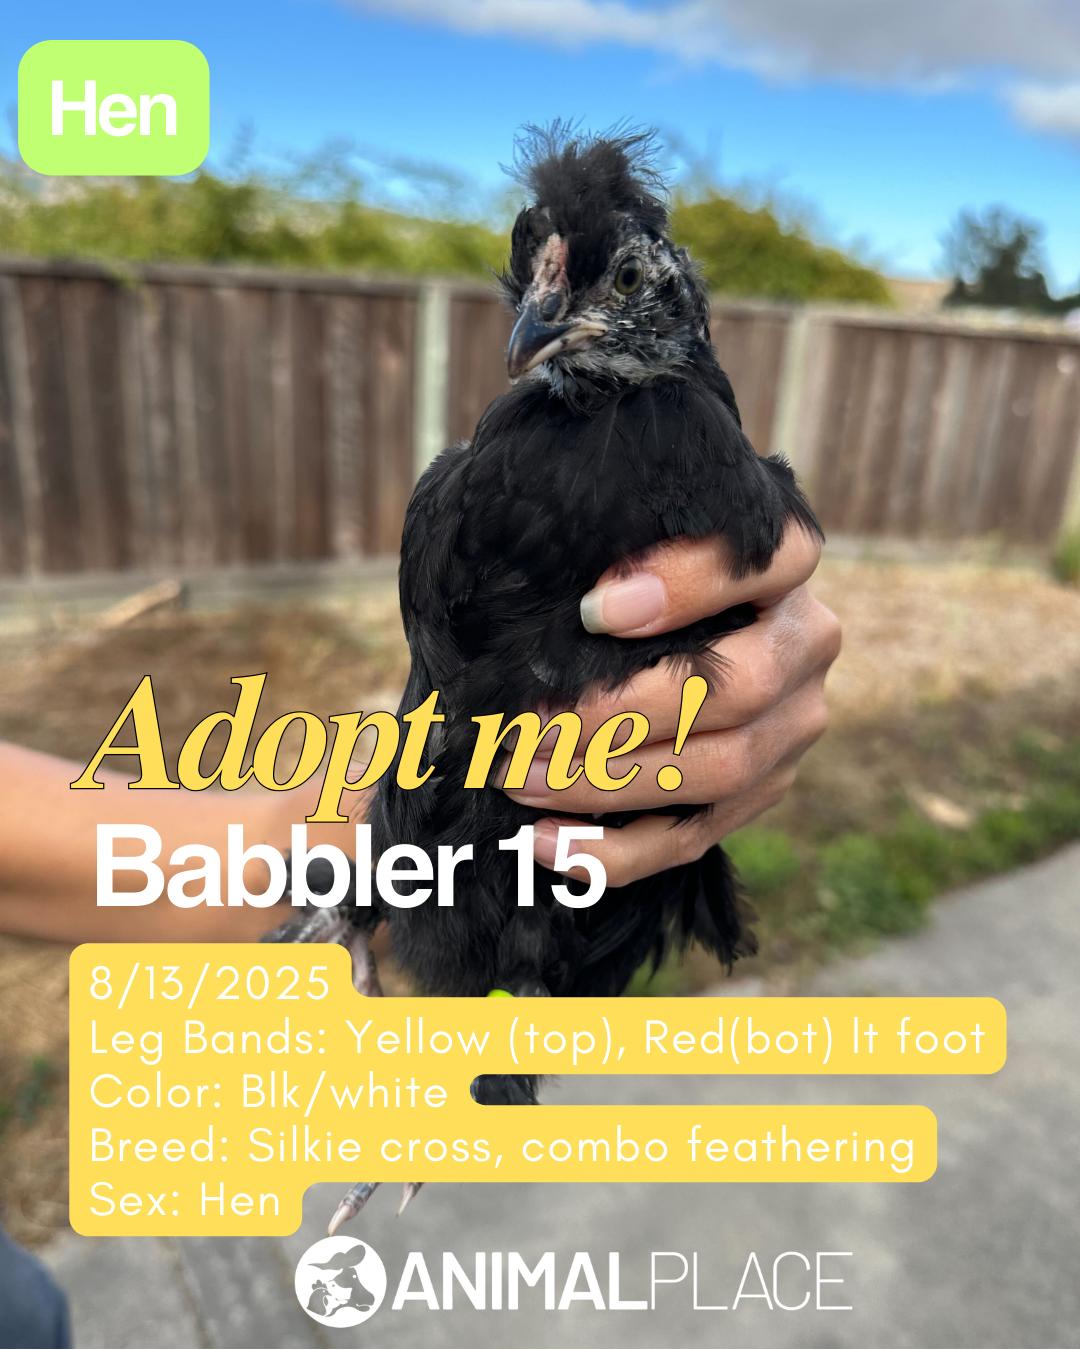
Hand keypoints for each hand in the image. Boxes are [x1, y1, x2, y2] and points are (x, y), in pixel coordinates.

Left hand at [504, 527, 839, 885]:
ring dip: (605, 784)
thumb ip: (617, 531)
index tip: (590, 609)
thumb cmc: (637, 564)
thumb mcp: (640, 530)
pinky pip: (696, 837)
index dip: (687, 586)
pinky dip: (615, 851)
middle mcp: (808, 643)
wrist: (685, 622)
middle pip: (737, 690)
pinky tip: (545, 843)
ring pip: (717, 772)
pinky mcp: (764, 789)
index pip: (767, 561)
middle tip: (525, 724)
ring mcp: (795, 725)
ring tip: (518, 777)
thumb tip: (547, 564)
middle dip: (618, 715)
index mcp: (787, 562)